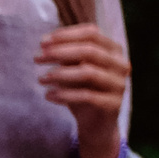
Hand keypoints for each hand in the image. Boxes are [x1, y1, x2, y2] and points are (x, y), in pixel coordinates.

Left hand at [36, 25, 129, 157]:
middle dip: (60, 52)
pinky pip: (86, 96)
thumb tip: (47, 44)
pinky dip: (64, 94)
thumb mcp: (76, 70)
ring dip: (60, 74)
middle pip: (90, 50)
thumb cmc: (84, 91)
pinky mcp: (113, 104)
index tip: (42, 42)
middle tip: (37, 58)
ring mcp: (119, 84)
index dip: (66, 35)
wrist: (96, 124)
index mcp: (114, 51)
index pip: (92, 33)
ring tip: (41, 78)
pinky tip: (48, 96)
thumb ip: (68, 56)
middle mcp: (121, 64)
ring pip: (88, 72)